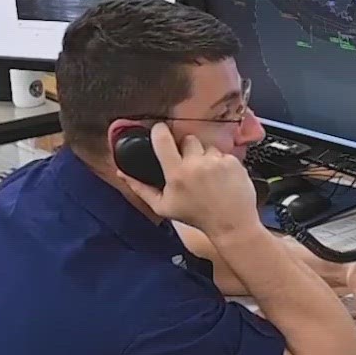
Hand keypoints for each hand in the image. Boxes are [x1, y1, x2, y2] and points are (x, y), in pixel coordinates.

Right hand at [116, 122, 259, 237]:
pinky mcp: (233, 161)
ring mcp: (216, 161)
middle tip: (190, 166)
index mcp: (176, 173)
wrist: (230, 224)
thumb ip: (141, 189)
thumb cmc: (195, 216)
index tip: (159, 130)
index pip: (163, 139)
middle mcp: (196, 163)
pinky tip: (221, 179)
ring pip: (207, 146)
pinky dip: (221, 163)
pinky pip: (223, 154)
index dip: (159, 131)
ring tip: (207, 175)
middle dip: (187, 150)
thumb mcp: (163, 207)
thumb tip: (122, 174)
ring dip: (205, 157)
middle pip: (188, 139)